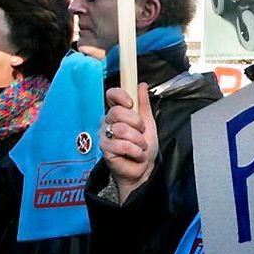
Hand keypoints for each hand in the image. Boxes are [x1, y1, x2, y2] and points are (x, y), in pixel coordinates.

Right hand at [102, 83, 157, 202]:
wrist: (144, 168)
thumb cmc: (144, 147)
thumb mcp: (148, 121)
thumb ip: (143, 103)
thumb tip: (141, 85)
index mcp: (118, 112)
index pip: (111, 95)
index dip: (120, 95)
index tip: (131, 103)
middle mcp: (108, 122)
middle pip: (116, 111)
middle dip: (136, 122)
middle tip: (141, 132)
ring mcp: (105, 135)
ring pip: (121, 129)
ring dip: (138, 140)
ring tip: (140, 146)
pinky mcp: (105, 149)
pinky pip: (121, 144)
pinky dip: (135, 151)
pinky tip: (136, 154)